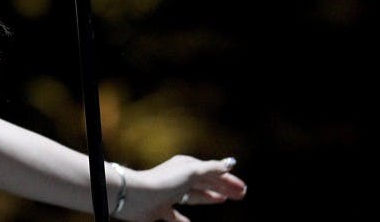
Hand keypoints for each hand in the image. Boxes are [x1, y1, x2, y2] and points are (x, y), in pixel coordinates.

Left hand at [123, 155, 245, 221]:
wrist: (136, 196)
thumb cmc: (164, 181)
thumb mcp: (192, 171)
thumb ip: (211, 168)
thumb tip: (230, 163)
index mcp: (186, 166)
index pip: (212, 173)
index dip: (228, 180)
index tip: (244, 189)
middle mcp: (178, 178)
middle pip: (205, 183)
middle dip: (223, 188)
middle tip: (240, 195)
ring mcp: (170, 193)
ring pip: (194, 196)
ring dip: (208, 197)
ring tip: (222, 200)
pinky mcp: (161, 209)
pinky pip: (176, 215)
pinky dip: (184, 220)